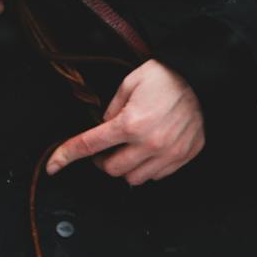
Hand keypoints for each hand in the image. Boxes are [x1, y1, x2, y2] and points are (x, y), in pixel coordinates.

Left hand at [46, 59, 203, 184]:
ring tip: (131, 150)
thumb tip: (103, 127)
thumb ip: (113, 107)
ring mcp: (166, 154)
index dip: (67, 155)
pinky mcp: (181, 158)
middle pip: (112, 170)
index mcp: (130, 123)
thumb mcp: (131, 81)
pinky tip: (151, 150)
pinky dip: (148, 168)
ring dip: (126, 168)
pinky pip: (155, 176)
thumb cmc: (166, 77)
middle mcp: (148, 143)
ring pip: (133, 179)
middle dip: (104, 161)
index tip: (53, 166)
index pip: (90, 145)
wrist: (203, 79)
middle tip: (108, 149)